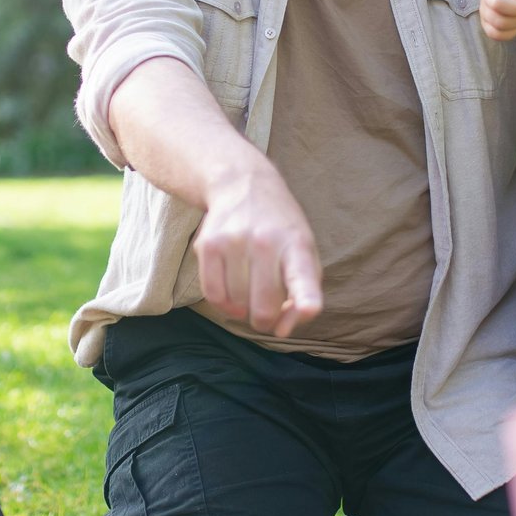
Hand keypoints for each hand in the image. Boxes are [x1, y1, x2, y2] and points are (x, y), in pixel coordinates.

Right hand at [194, 156, 323, 339]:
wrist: (242, 184)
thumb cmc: (280, 230)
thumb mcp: (304, 253)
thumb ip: (302, 295)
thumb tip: (281, 330)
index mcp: (298, 246)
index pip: (303, 279)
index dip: (305, 302)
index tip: (307, 310)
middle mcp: (267, 242)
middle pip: (264, 308)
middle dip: (265, 320)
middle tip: (265, 309)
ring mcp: (235, 242)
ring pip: (236, 305)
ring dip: (243, 309)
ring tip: (248, 291)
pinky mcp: (208, 244)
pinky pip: (213, 295)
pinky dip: (223, 304)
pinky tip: (231, 293)